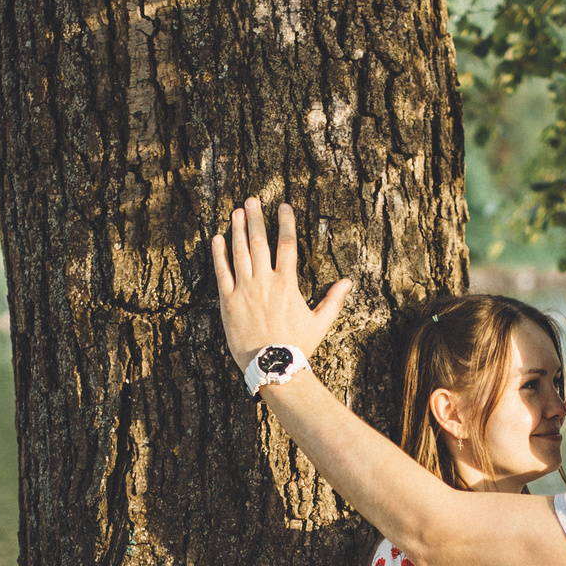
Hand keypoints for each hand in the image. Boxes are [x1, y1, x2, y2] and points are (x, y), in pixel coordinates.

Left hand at [210, 197, 352, 371]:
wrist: (272, 366)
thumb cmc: (298, 346)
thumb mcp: (320, 323)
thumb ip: (333, 300)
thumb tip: (347, 282)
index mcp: (287, 284)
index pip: (287, 244)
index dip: (285, 223)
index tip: (283, 206)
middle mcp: (265, 282)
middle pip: (260, 242)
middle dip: (256, 218)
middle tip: (252, 200)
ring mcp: (244, 290)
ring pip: (239, 252)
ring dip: (238, 229)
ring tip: (237, 212)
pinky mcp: (228, 302)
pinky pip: (221, 272)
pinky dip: (219, 253)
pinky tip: (218, 238)